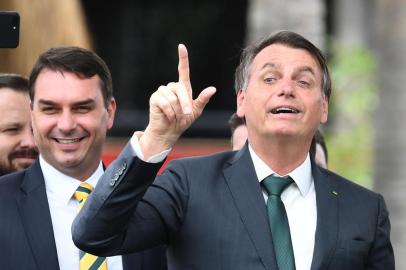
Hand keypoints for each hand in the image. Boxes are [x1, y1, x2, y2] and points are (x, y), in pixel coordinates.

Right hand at [140, 44, 215, 158]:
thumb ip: (203, 99)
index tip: (181, 46)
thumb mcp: (196, 111)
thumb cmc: (182, 121)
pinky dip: (170, 113)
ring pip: (173, 98)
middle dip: (186, 103)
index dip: (183, 58)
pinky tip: (168, 117)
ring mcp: (162, 91)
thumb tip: (213, 89)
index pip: (183, 70)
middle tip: (187, 114)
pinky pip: (165, 103)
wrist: (169, 132)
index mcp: (182, 88)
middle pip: (181, 89)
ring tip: (175, 116)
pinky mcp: (154, 98)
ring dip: (177, 110)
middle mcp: (171, 87)